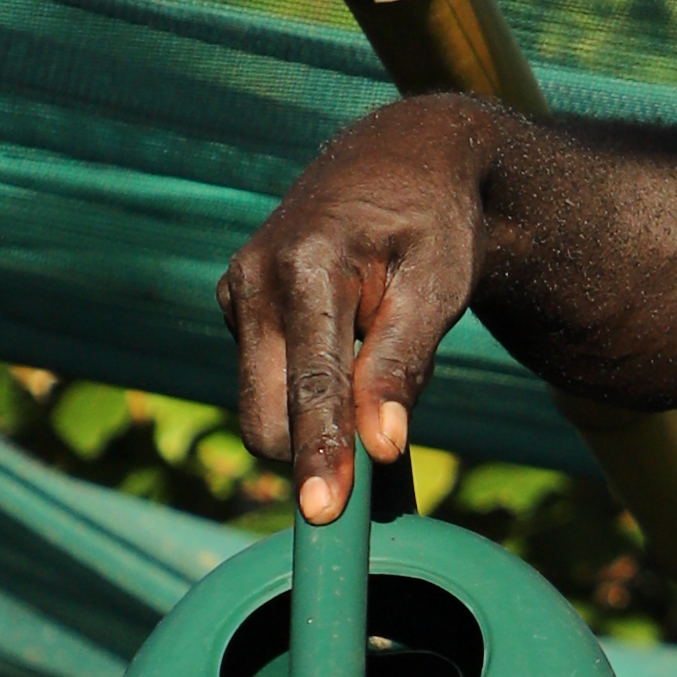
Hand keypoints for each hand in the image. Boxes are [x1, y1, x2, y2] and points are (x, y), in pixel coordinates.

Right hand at [222, 102, 490, 518]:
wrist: (399, 161)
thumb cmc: (433, 224)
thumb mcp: (440, 287)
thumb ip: (404, 365)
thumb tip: (380, 449)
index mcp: (309, 265)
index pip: (309, 386)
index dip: (320, 454)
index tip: (324, 515)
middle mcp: (255, 278)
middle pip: (265, 415)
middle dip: (314, 451)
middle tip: (383, 471)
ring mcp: (237, 292)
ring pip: (261, 405)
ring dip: (312, 424)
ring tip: (377, 399)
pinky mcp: (236, 306)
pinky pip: (264, 380)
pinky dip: (303, 397)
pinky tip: (350, 363)